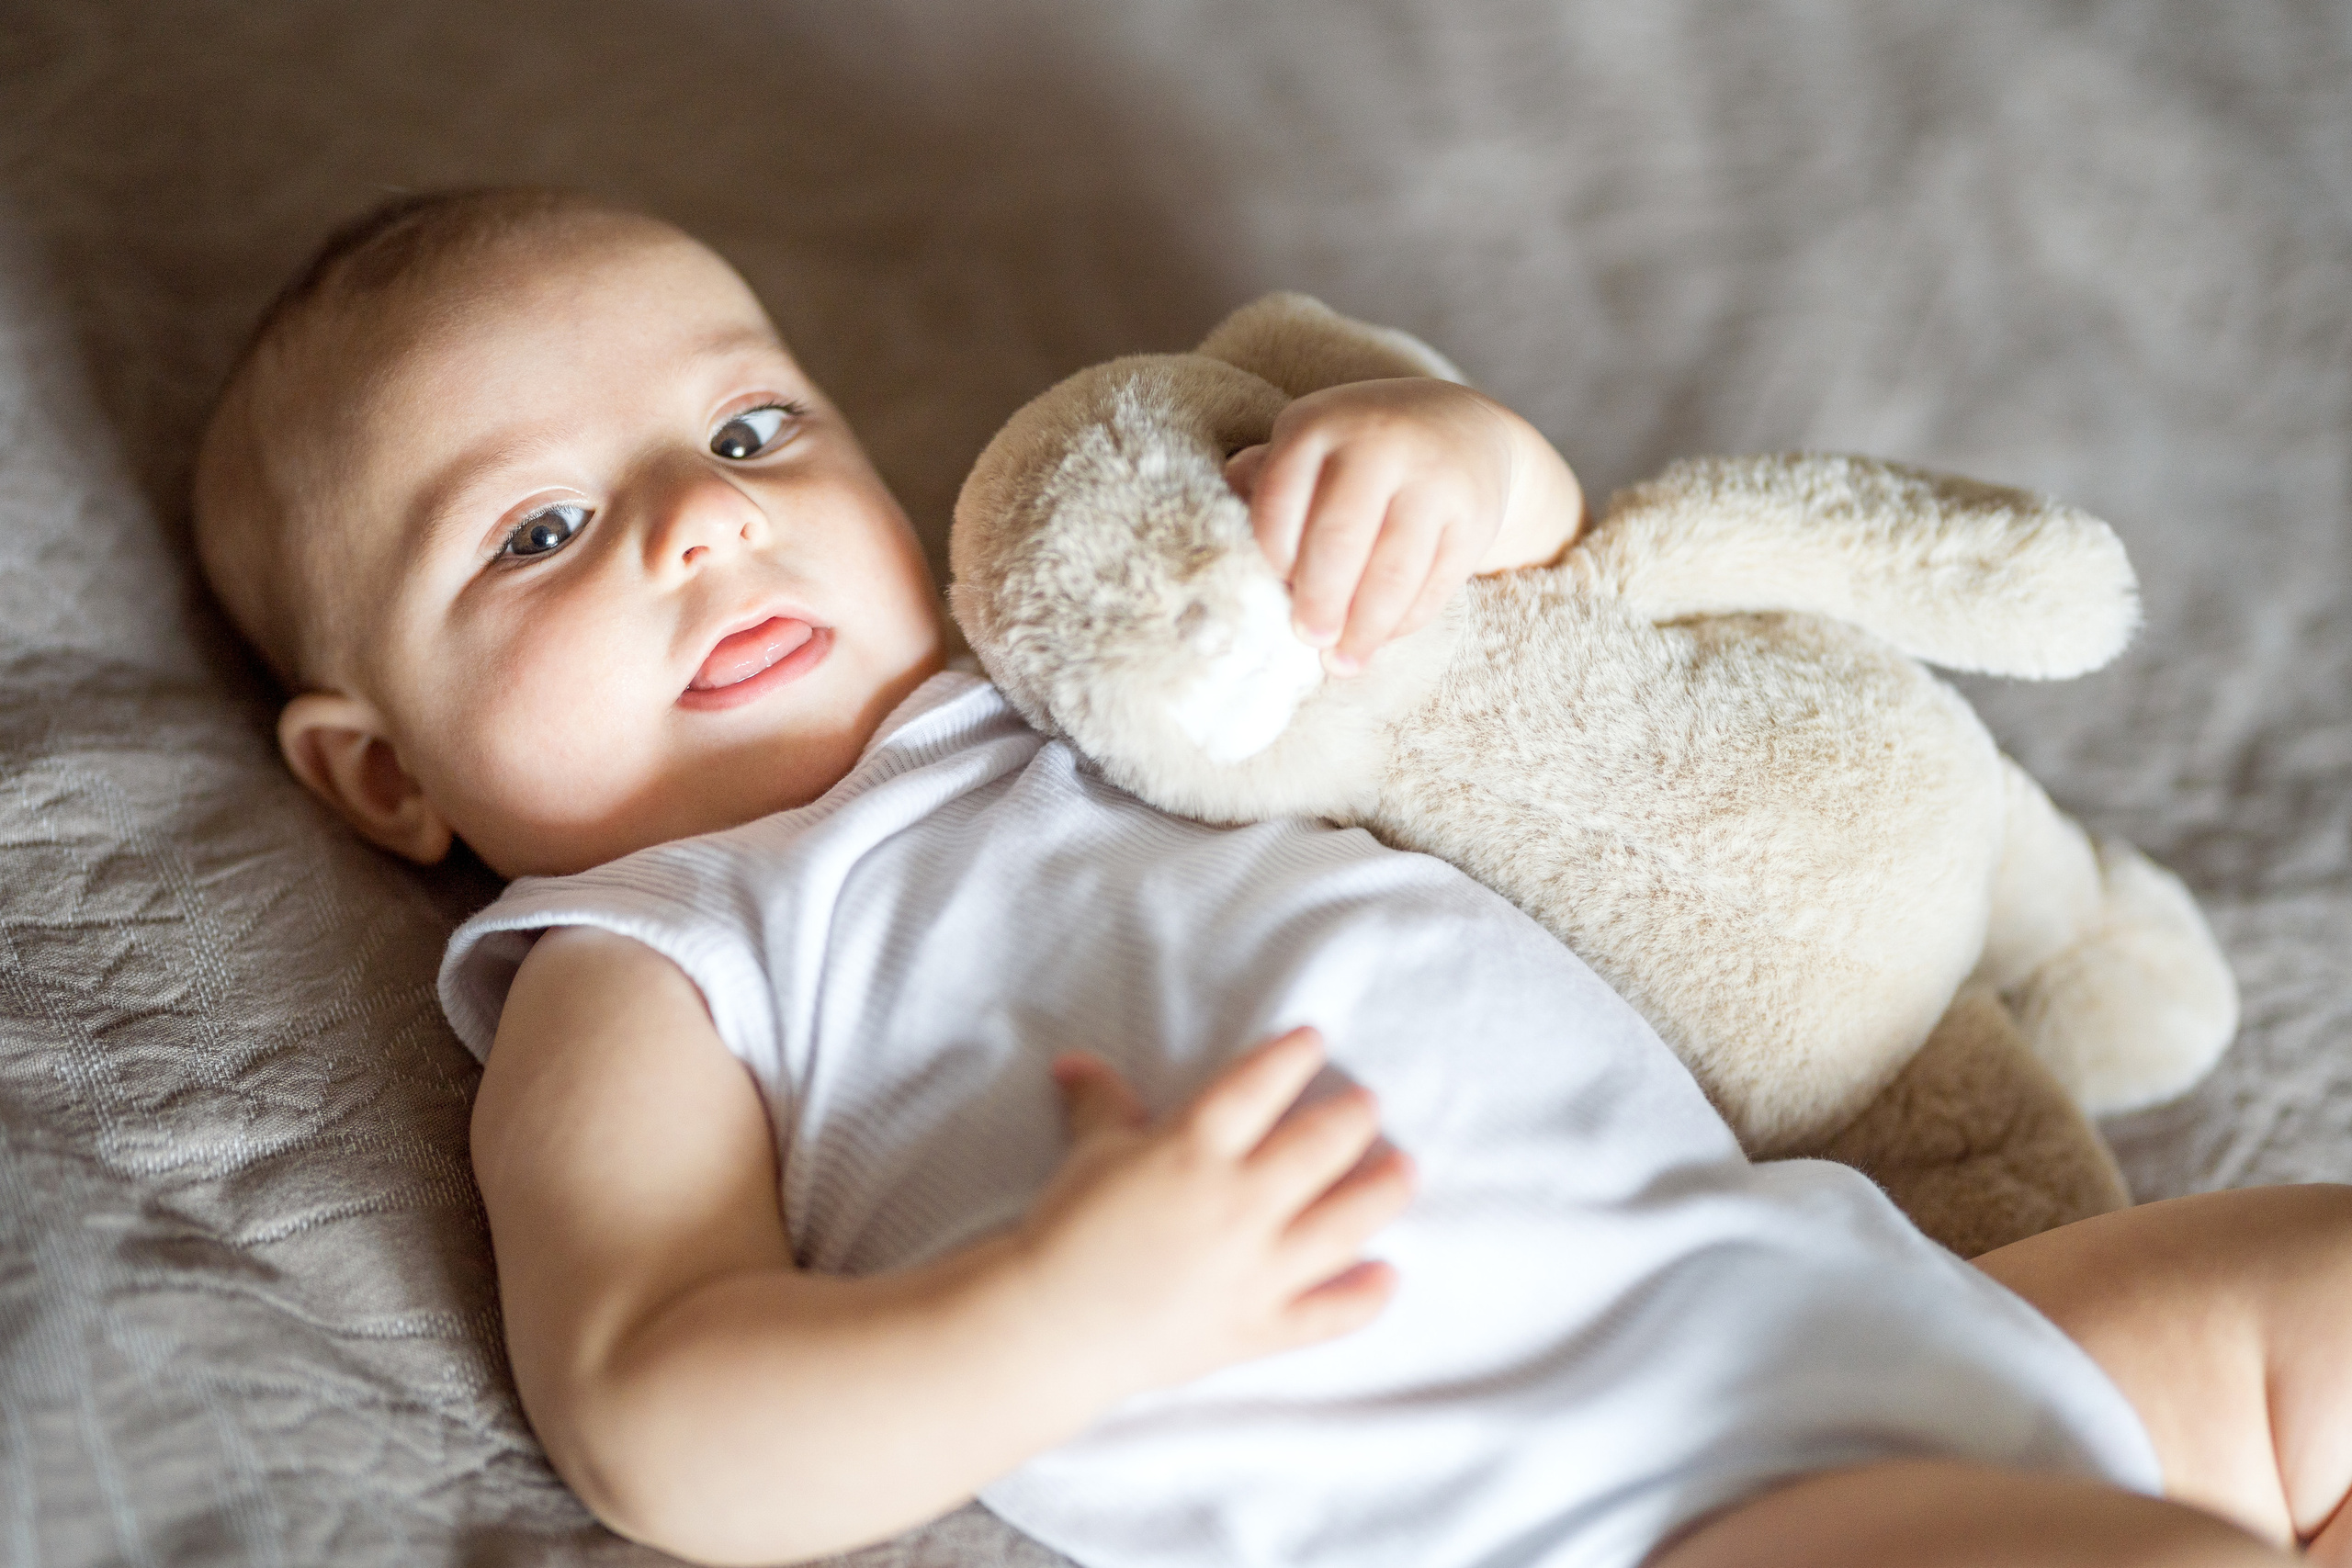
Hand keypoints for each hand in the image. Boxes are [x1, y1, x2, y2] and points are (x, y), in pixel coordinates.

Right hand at [1015, 1027, 1413, 1403]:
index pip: (1258, 1087)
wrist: (1051, 1327)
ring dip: (1382, 1193)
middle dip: (1353, 1120)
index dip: (1290, 1057)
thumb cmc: (1066, 1229)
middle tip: (1370, 1103)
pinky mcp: (1258, 1327)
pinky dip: (1364, 1297)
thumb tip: (1077, 1061)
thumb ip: (1100, 1102)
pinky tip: (1389, 1274)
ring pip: (1342, 1224)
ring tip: (1405, 1168)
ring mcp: (1257, 1270)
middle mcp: (1239, 1204)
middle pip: (1319, 1149)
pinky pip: (1327, 1314)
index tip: (1313, 1040)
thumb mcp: (1088, 1152)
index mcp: (1195, 1150)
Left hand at [1225, 378, 1581, 675]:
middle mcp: (1378, 441)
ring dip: (1365, 627)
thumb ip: (1264, 485)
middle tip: (1309, 639)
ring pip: (1393, 569)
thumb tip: (1217, 539)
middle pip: (1339, 538)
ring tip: (1344, 661)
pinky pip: (1436, 582)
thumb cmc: (1359, 455)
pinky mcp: (1475, 513)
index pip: (1280, 502)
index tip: (1273, 591)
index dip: (1273, 557)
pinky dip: (1406, 620)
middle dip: (1320, 601)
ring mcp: (1433, 476)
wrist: (1461, 430)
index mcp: (1318, 425)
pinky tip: (1384, 637)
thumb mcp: (1309, 450)